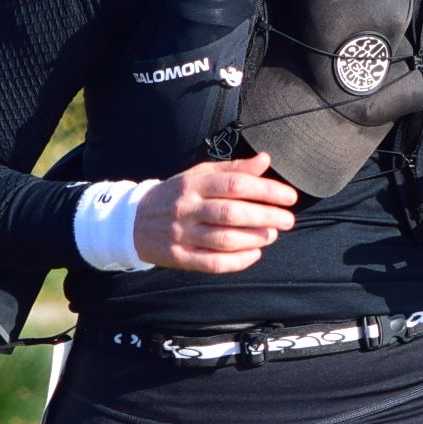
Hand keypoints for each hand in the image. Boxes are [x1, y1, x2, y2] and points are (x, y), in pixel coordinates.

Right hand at [135, 152, 300, 272]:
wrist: (133, 221)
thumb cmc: (176, 195)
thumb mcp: (199, 174)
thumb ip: (233, 169)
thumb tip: (265, 160)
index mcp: (194, 183)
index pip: (236, 184)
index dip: (267, 191)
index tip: (289, 197)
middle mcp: (188, 208)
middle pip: (232, 213)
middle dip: (266, 217)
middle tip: (288, 220)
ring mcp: (182, 234)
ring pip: (224, 239)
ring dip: (255, 238)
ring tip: (272, 235)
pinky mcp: (179, 257)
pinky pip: (213, 263)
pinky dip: (238, 261)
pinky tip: (255, 254)